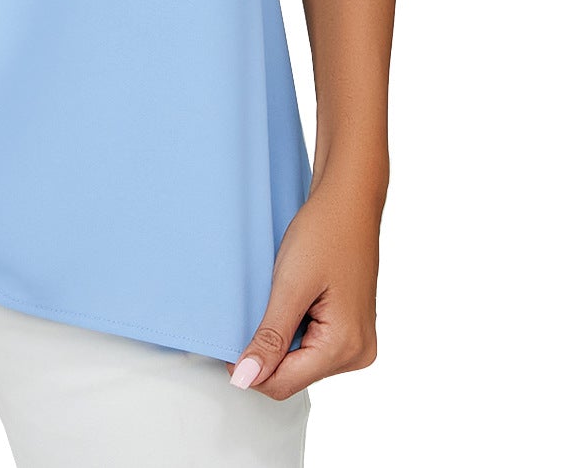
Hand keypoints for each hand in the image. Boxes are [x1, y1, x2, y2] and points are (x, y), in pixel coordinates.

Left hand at [227, 174, 382, 400]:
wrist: (348, 202)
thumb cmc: (324, 234)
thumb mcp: (289, 286)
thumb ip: (269, 337)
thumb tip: (245, 378)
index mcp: (345, 347)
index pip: (283, 383)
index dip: (250, 367)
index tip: (228, 342)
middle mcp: (357, 354)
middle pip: (293, 376)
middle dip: (268, 351)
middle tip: (258, 308)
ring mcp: (357, 343)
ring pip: (301, 362)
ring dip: (281, 339)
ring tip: (280, 299)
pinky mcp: (351, 331)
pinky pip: (312, 346)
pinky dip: (294, 330)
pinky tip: (292, 302)